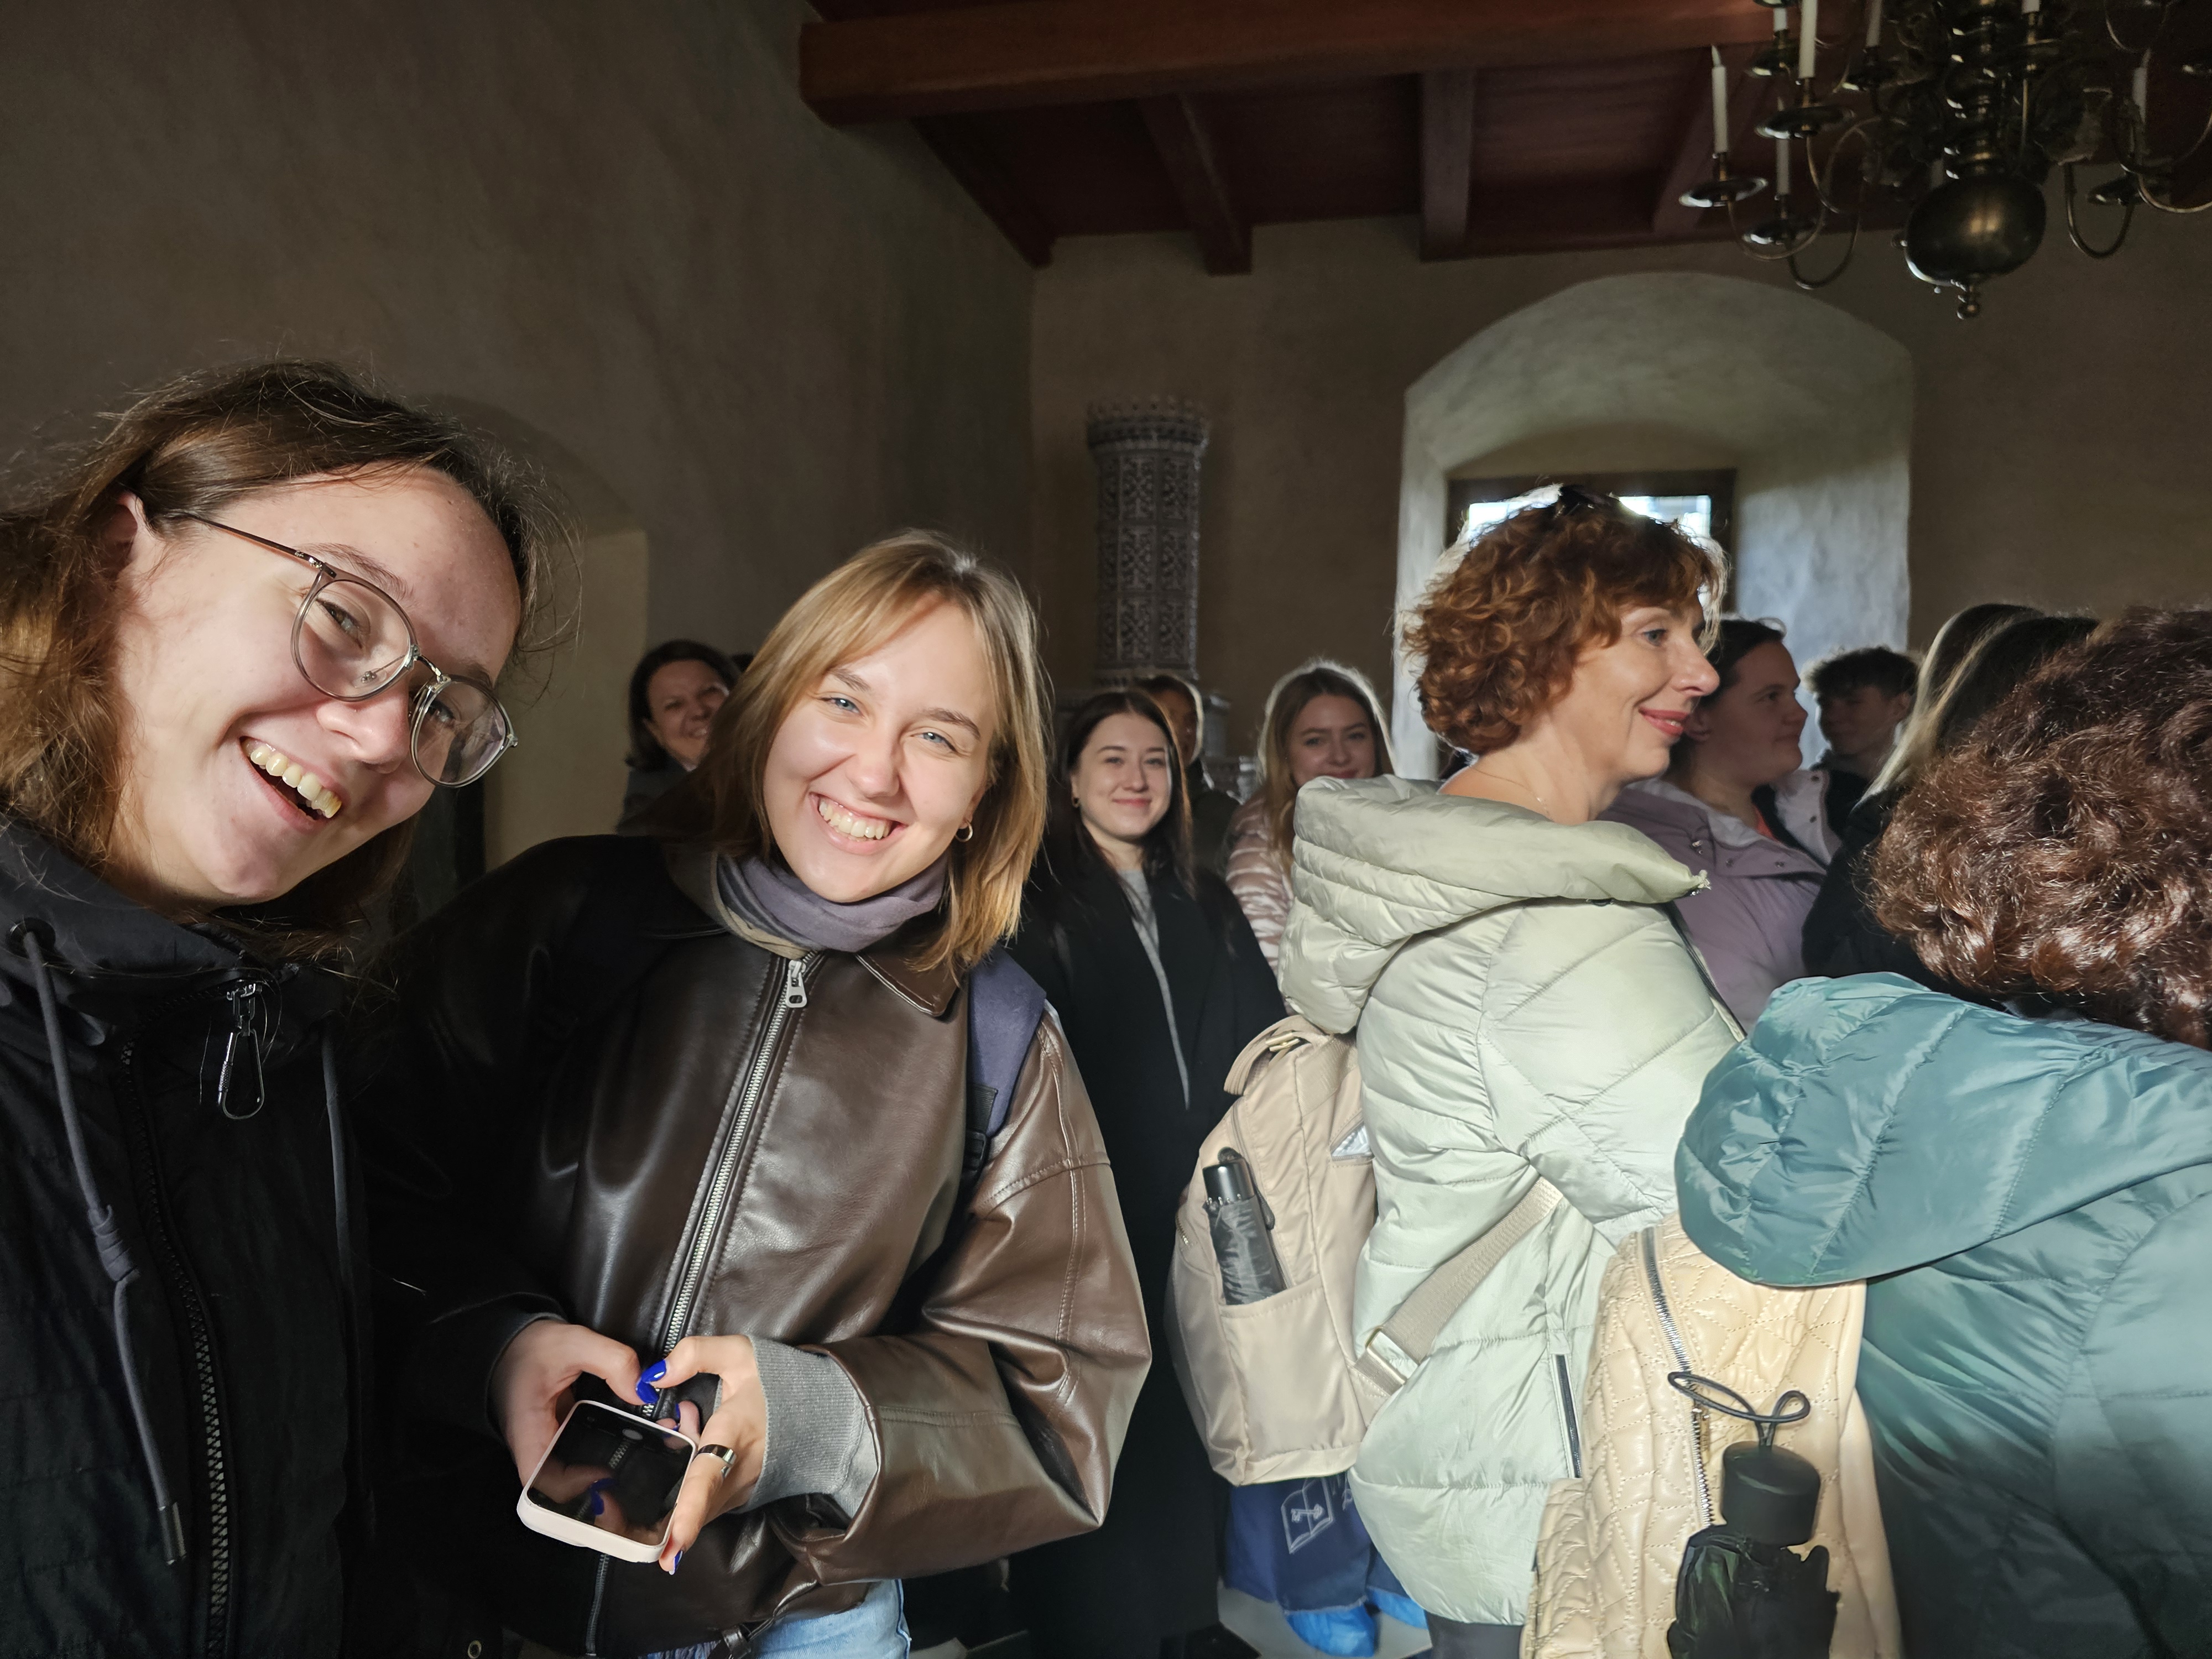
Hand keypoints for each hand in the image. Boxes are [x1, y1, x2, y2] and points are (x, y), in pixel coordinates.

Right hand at [491, 1319, 643, 1485]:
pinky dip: (603, 1454)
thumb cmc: (532, 1347)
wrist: (513, 1343)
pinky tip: (631, 1443)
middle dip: (598, 1490)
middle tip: (636, 1476)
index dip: (575, 1486)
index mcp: (529, 1432)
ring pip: (573, 1476)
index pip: (545, 1482)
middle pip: (562, 1489)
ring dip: (604, 1474)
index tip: (607, 1473)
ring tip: (641, 1462)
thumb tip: (643, 1392)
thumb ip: (612, 1361)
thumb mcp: (574, 1343)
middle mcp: (535, 1447)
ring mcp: (547, 1445)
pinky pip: (579, 1456)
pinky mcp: (559, 1436)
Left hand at [644, 1334, 766, 1572]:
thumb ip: (694, 1354)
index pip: (706, 1481)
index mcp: (733, 1437)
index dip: (687, 1515)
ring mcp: (738, 1491)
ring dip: (671, 1473)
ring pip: (690, 1501)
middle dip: (651, 1500)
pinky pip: (700, 1498)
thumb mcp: (740, 1354)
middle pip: (688, 1505)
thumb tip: (653, 1376)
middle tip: (642, 1457)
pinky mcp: (737, 1497)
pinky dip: (685, 1475)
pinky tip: (690, 1431)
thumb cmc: (779, 1383)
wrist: (822, 1410)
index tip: (671, 1549)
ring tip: (684, 1418)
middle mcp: (736, 1474)